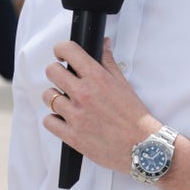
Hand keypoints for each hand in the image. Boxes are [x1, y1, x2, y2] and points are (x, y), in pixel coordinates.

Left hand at [42, 39, 160, 173]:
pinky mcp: (72, 136)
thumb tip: (103, 43)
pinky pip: (48, 121)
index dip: (61, 50)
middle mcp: (84, 94)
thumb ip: (108, 61)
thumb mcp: (122, 83)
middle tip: (64, 80)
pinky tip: (65, 120)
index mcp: (97, 78)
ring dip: (55, 98)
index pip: (68, 51)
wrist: (141, 146)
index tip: (62, 55)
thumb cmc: (133, 116)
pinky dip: (54, 120)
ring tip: (67, 103)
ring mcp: (76, 115)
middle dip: (56, 73)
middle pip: (52, 72)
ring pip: (48, 96)